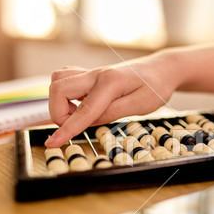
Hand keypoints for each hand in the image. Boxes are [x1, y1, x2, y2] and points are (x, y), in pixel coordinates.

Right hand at [44, 54, 176, 147]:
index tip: (52, 143)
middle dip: (59, 113)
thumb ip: (113, 112)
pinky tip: (81, 104)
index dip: (66, 129)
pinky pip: (66, 79)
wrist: (161, 70)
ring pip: (58, 81)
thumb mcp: (141, 105)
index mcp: (111, 83)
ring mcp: (92, 73)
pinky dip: (65, 95)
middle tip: (79, 124)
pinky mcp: (91, 75)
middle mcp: (96, 74)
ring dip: (60, 102)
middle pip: (58, 89)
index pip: (83, 110)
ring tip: (81, 114)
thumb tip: (88, 122)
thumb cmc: (155, 87)